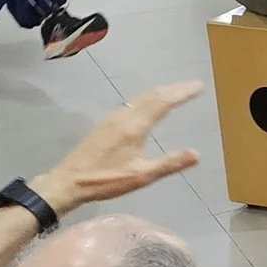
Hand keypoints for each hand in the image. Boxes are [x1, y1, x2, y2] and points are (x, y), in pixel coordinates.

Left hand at [30, 83, 204, 213]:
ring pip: (139, 97)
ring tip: (174, 91)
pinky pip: (131, 103)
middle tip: (192, 85)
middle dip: (173, 88)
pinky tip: (148, 104)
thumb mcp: (141, 176)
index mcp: (134, 127)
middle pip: (151, 95)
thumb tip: (197, 153)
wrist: (68, 181)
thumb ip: (169, 164)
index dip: (181, 93)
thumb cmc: (106, 181)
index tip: (198, 85)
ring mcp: (112, 118)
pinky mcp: (105, 124)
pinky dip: (146, 98)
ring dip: (159, 91)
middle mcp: (123, 117)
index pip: (162, 103)